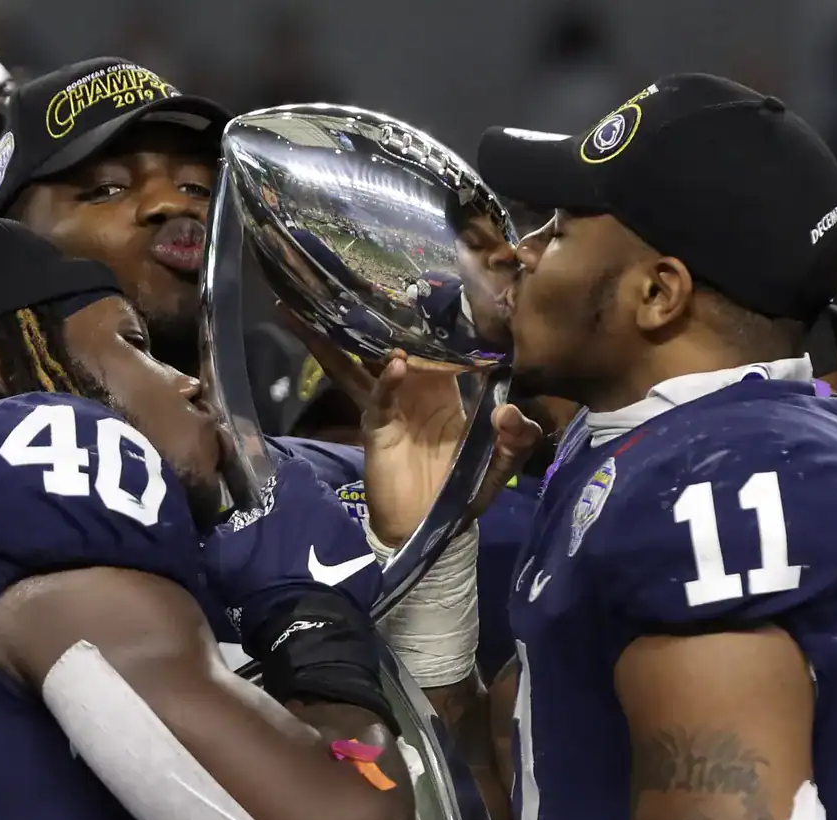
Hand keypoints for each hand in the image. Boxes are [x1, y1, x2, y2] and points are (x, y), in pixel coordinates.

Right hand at [203, 456, 382, 635]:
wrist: (305, 624)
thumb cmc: (262, 580)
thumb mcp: (225, 554)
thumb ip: (225, 530)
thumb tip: (225, 527)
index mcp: (299, 494)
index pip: (293, 470)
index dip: (281, 483)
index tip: (270, 501)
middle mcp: (332, 504)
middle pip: (317, 498)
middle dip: (303, 511)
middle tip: (285, 535)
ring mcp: (354, 534)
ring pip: (335, 525)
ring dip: (322, 536)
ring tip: (305, 561)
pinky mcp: (368, 562)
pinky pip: (349, 554)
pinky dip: (339, 562)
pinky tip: (324, 581)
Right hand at [278, 306, 539, 546]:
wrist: (427, 528)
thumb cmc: (461, 490)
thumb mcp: (500, 465)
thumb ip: (516, 439)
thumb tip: (509, 413)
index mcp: (447, 389)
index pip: (444, 344)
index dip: (440, 317)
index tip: (439, 282)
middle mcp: (416, 389)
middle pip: (398, 342)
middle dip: (384, 313)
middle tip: (374, 274)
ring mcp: (393, 405)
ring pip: (368, 363)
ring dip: (347, 337)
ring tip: (320, 306)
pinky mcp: (378, 427)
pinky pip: (380, 399)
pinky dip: (387, 382)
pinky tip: (395, 364)